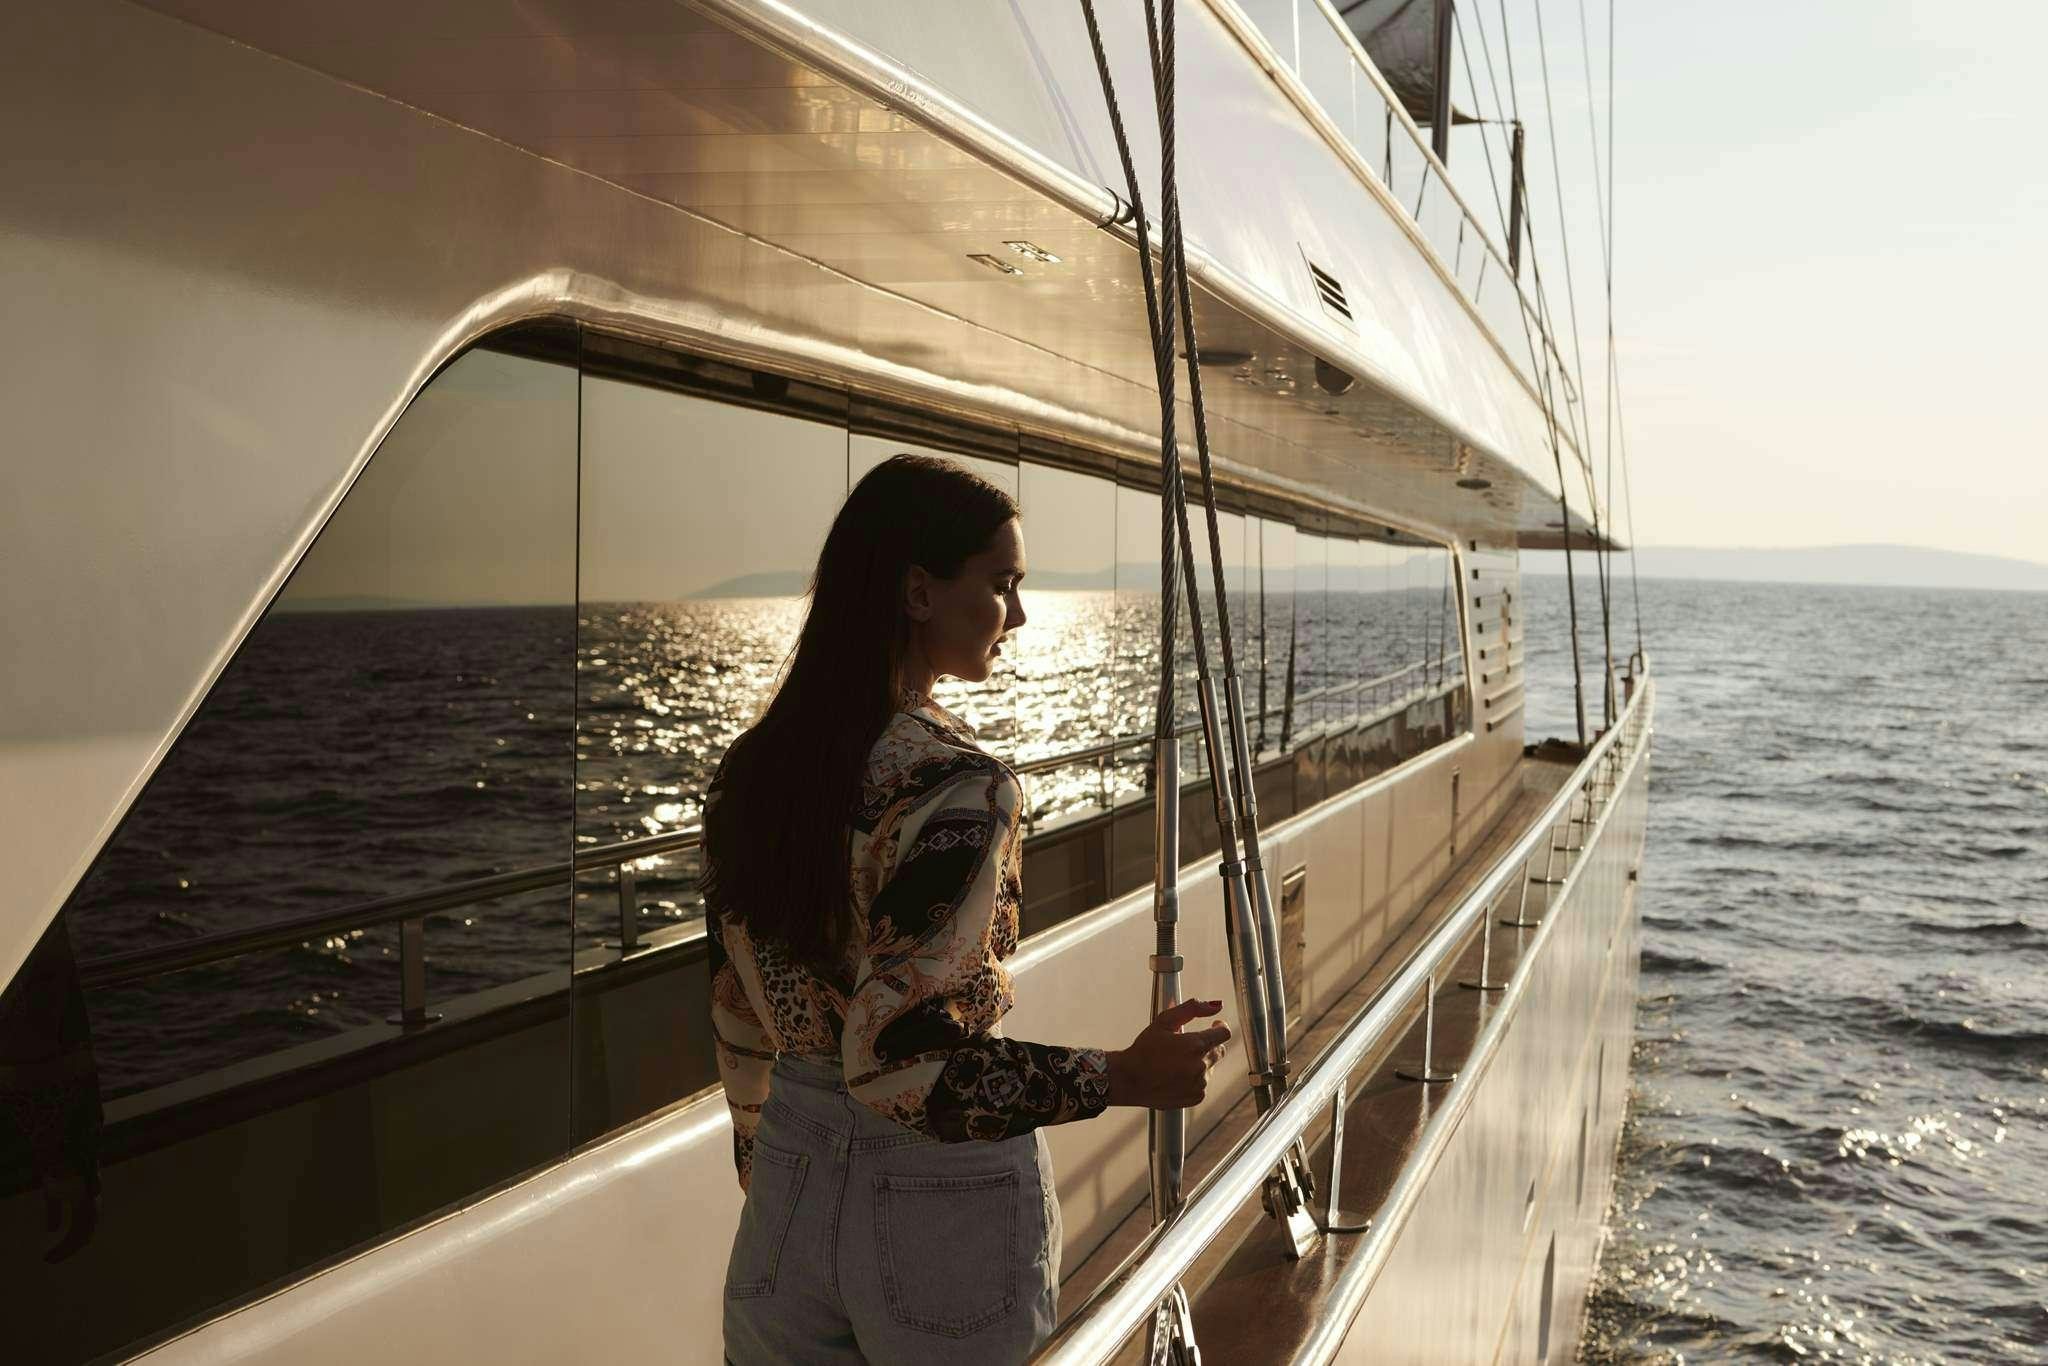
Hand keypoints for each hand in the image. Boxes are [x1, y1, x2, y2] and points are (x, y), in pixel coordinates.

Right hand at [1105, 998, 1231, 1109]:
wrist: (1129, 1080)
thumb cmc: (1144, 1049)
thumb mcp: (1164, 1021)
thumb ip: (1191, 1009)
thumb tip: (1216, 1005)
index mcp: (1195, 1045)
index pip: (1224, 1033)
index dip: (1219, 1027)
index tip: (1214, 1026)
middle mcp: (1200, 1066)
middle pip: (1219, 1051)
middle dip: (1208, 1044)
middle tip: (1188, 1044)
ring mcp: (1199, 1084)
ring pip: (1210, 1067)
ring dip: (1200, 1062)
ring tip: (1176, 1062)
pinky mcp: (1196, 1097)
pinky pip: (1203, 1084)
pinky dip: (1194, 1078)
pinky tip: (1176, 1075)